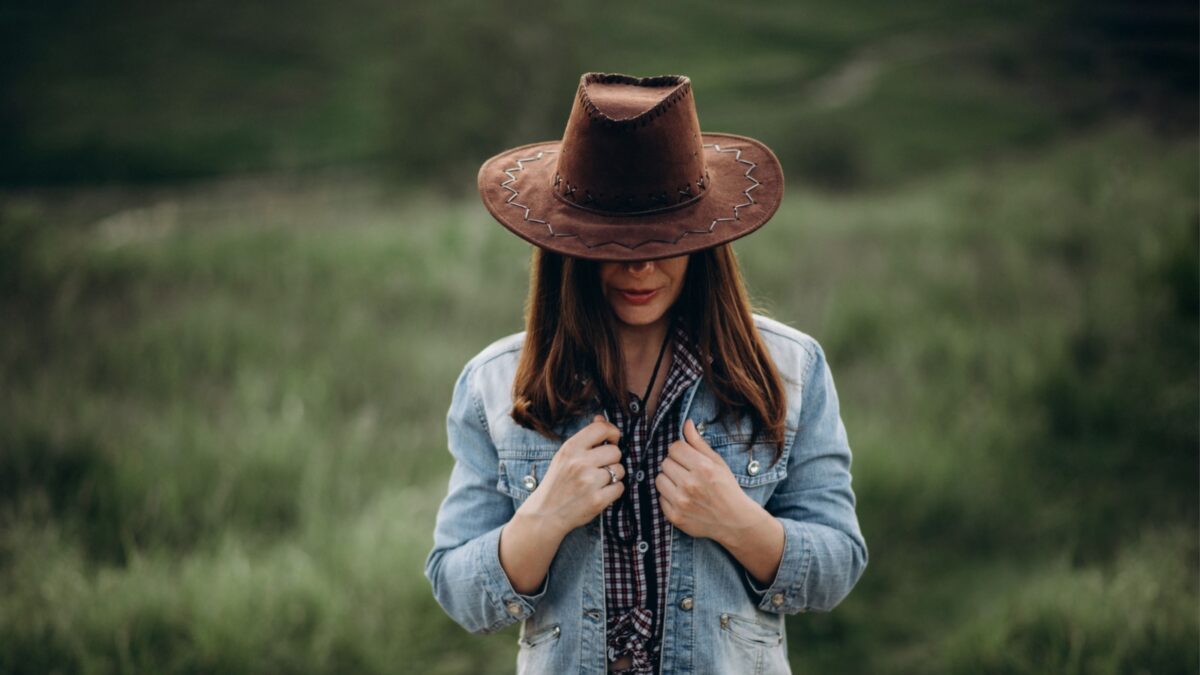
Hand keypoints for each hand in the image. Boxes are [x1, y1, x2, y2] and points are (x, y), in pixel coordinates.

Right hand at [519, 415, 625, 535]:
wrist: (545, 514)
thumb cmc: (557, 482)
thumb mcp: (564, 456)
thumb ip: (584, 438)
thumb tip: (601, 418)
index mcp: (570, 448)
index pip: (601, 429)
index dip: (612, 433)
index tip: (611, 440)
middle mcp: (580, 463)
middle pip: (615, 451)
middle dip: (612, 459)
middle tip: (600, 468)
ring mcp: (589, 482)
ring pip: (620, 470)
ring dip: (613, 476)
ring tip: (598, 482)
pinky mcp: (597, 500)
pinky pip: (620, 487)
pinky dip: (613, 491)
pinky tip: (600, 493)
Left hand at [656, 419, 763, 543]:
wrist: (735, 521)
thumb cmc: (727, 488)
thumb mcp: (717, 462)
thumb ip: (698, 443)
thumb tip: (686, 423)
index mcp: (702, 468)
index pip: (674, 448)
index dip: (680, 451)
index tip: (688, 458)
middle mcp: (690, 484)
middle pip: (665, 462)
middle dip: (675, 465)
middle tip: (688, 473)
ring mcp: (681, 502)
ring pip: (659, 479)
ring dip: (669, 480)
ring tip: (684, 485)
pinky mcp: (675, 516)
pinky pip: (660, 497)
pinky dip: (669, 497)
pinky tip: (683, 498)